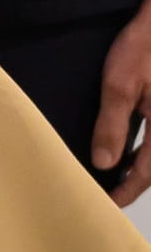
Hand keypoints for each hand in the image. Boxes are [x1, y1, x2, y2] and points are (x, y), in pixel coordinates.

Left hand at [93, 14, 150, 205]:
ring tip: (115, 172)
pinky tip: (129, 145)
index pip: (148, 172)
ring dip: (141, 163)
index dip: (127, 191)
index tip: (108, 204)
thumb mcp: (120, 86)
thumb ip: (112, 126)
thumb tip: (105, 164)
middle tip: (111, 192)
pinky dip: (146, 146)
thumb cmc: (144, 47)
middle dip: (135, 180)